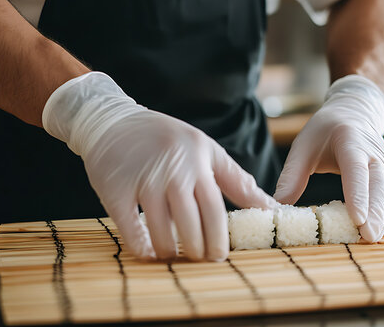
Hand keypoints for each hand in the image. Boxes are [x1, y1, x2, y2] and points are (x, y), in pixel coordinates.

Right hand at [43, 72, 275, 260]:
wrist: (113, 122)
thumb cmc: (167, 139)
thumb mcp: (206, 150)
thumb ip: (236, 180)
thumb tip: (270, 208)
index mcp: (198, 162)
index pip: (214, 208)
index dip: (218, 237)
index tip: (221, 256)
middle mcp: (172, 171)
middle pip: (191, 222)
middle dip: (198, 248)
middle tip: (200, 261)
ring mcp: (144, 180)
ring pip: (161, 229)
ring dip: (171, 249)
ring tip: (176, 257)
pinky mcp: (116, 190)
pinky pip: (130, 226)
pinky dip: (141, 245)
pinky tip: (150, 253)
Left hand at [274, 75, 383, 241]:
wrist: (353, 114)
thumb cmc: (324, 132)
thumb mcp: (302, 147)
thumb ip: (291, 177)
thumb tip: (277, 208)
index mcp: (350, 142)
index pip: (356, 171)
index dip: (358, 195)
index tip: (358, 219)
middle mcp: (374, 154)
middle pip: (379, 186)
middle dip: (375, 213)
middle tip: (367, 237)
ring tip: (371, 238)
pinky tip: (378, 229)